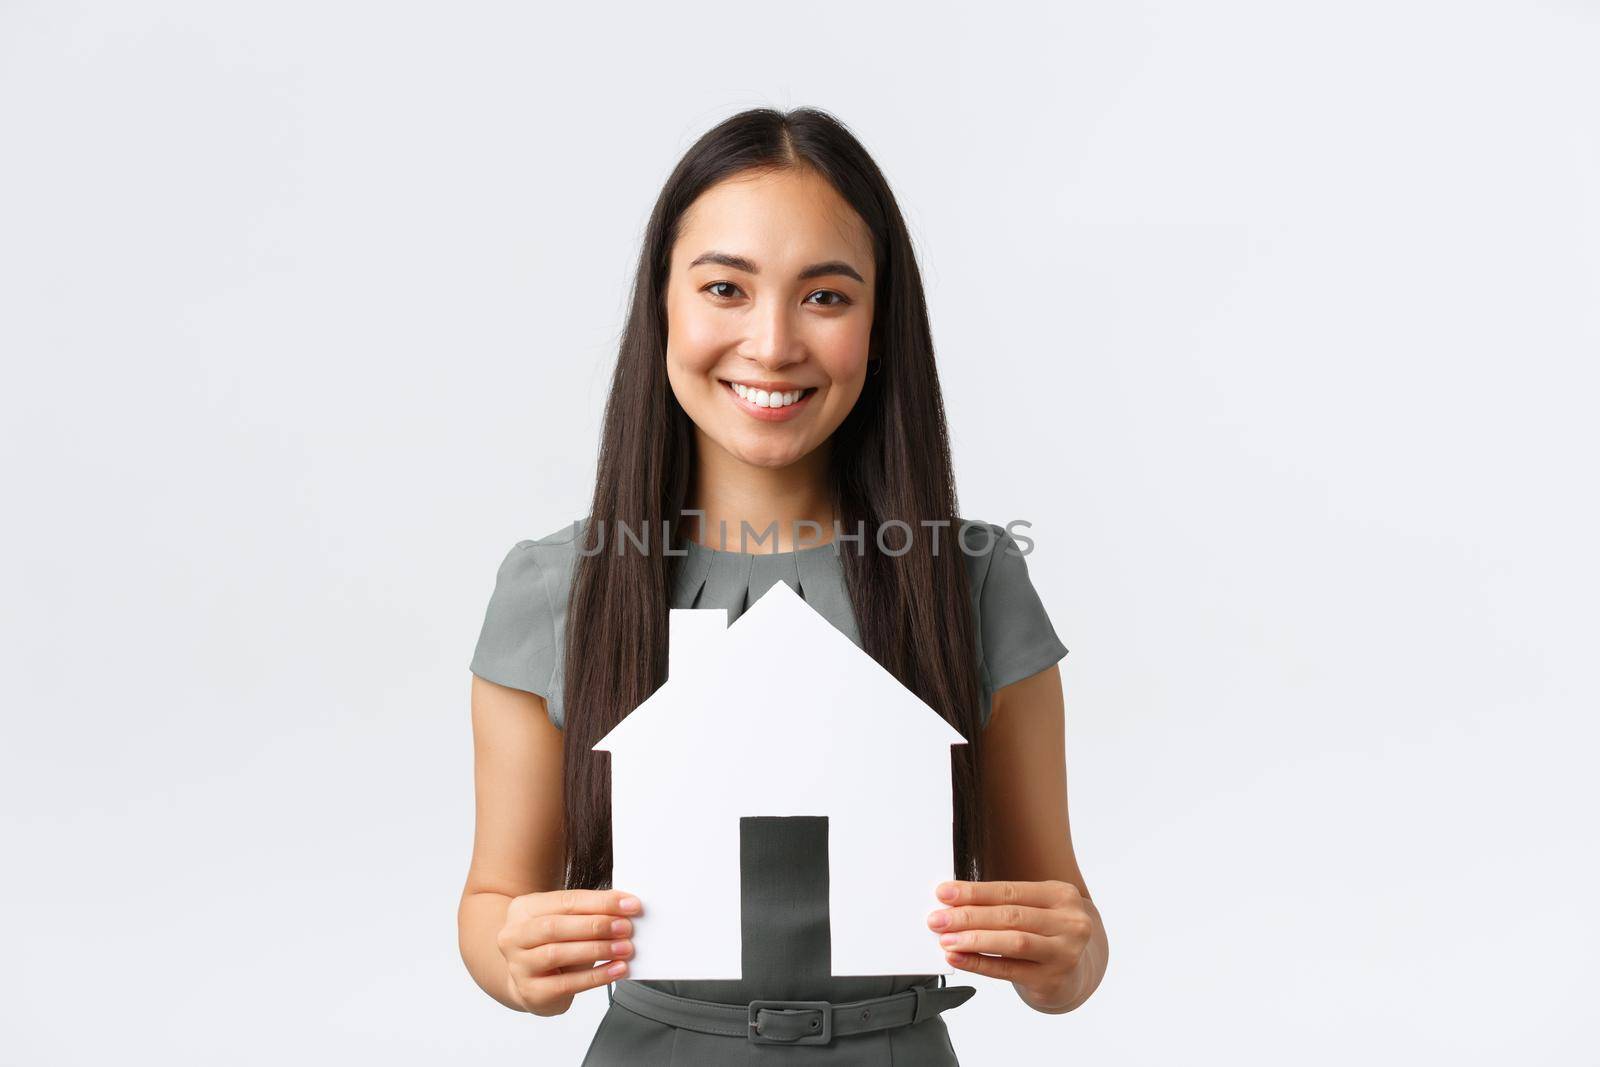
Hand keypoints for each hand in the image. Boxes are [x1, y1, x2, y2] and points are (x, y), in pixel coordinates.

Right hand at [497, 888, 641, 1015]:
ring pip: (557, 953)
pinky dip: (595, 977)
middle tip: (626, 927)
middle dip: (596, 926)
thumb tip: (626, 908)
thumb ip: (590, 913)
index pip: (566, 900)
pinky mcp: (531, 991)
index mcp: (524, 909)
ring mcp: (518, 965)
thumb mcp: (566, 922)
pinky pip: (566, 984)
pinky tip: (615, 970)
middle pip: (556, 926)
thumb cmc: (554, 945)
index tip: (630, 905)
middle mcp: (514, 935)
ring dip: (597, 949)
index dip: (601, 902)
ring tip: (624, 948)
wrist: (528, 980)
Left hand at [928, 880, 1093, 1010]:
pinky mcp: (1053, 979)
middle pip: (1011, 916)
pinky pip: (1009, 970)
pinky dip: (979, 964)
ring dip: (973, 940)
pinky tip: (958, 958)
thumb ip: (1000, 905)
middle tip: (937, 919)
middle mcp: (1070, 922)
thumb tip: (951, 904)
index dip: (974, 892)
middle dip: (968, 916)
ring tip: (945, 940)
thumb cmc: (1043, 933)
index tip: (943, 893)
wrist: (1074, 972)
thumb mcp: (1034, 910)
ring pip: (1013, 942)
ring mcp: (1065, 952)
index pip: (1010, 890)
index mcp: (1061, 895)